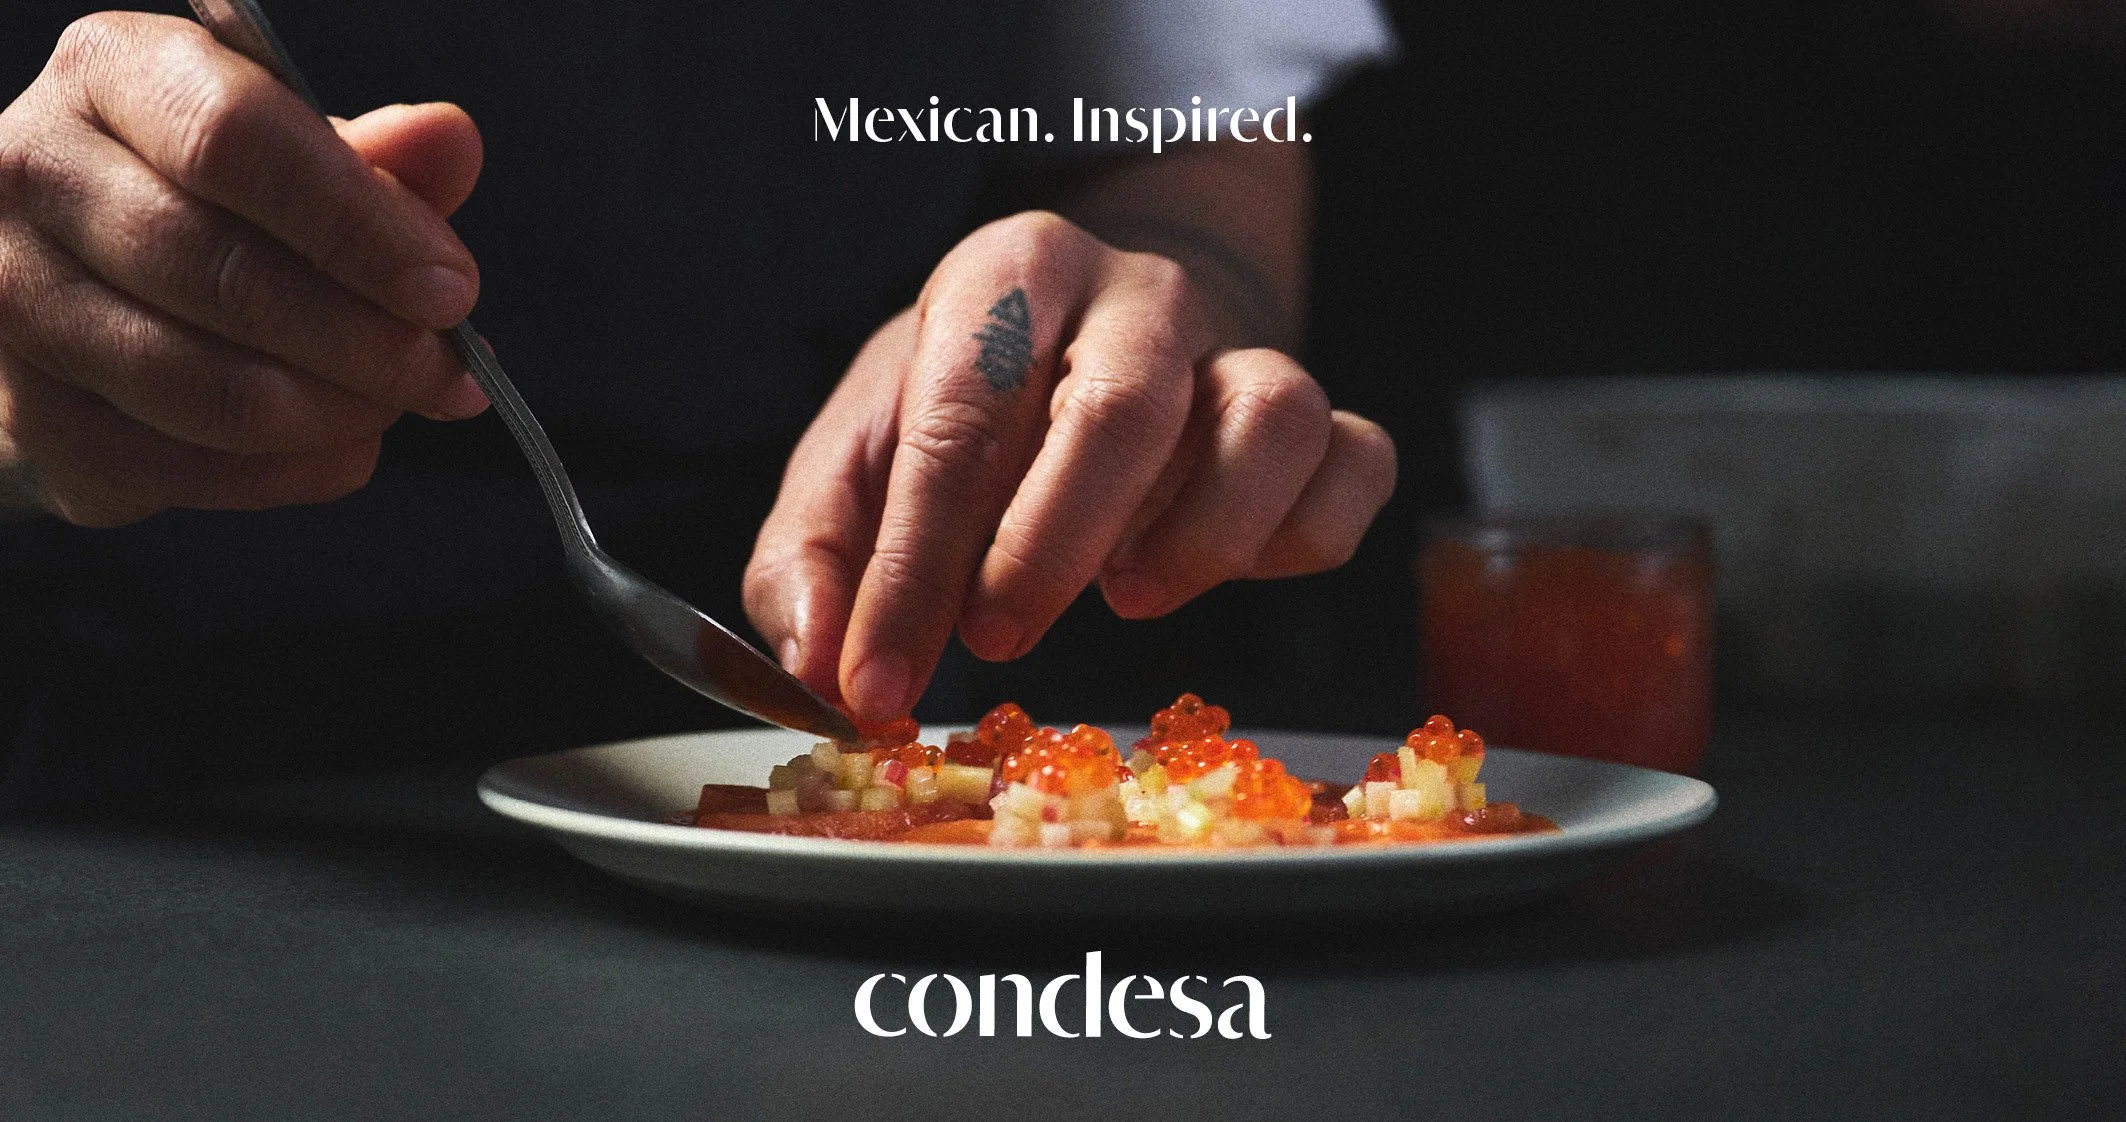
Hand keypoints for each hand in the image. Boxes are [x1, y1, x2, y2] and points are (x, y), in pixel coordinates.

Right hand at [0, 12, 486, 525]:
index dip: (360, 225)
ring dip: (336, 412)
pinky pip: (186, 466)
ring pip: (206, 388)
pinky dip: (294, 471)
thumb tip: (449, 140)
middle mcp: (36, 176)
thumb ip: (379, 159)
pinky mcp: (31, 415)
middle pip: (224, 274)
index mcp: (115, 77)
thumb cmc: (217, 209)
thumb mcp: (302, 162)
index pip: (237, 139)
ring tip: (398, 404)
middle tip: (449, 373)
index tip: (451, 290)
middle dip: (368, 340)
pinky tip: (346, 447)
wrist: (90, 291)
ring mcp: (15, 301)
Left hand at [745, 210, 1395, 719]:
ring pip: (1270, 417)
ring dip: (1200, 536)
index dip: (910, 567)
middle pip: (1120, 408)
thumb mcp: (858, 459)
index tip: (876, 677)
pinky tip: (1220, 572)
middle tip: (993, 638)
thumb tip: (822, 660)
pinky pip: (1354, 466)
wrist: (1098, 331)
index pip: (960, 416)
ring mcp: (1241, 350)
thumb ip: (813, 559)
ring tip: (1128, 594)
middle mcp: (1138, 294)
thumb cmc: (969, 410)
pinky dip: (1300, 538)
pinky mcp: (1319, 416)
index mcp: (1011, 276)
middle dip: (1047, 548)